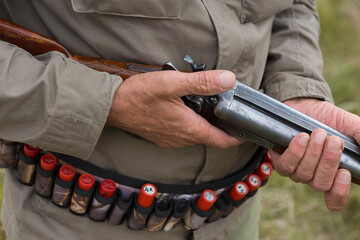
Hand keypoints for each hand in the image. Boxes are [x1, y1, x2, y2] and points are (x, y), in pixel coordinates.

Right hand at [107, 70, 241, 148]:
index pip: (221, 141)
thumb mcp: (172, 84)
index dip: (236, 137)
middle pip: (210, 137)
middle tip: (227, 110)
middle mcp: (182, 139)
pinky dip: (191, 124)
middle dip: (221, 126)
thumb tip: (228, 80)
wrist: (111, 108)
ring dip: (205, 124)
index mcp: (189, 129)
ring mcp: (170, 140)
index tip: (246, 130)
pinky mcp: (161, 137)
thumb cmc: (139, 96)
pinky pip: (183, 134)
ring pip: (196, 135)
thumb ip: (201, 82)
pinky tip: (186, 109)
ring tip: (208, 106)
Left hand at [270, 98, 359, 210]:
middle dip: (329, 162)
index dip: (339, 192)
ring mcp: (296, 170)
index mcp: (334, 174)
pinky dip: (296, 152)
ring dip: (313, 153)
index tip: (344, 173)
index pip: (335, 198)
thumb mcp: (351, 127)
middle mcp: (314, 176)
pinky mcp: (281, 161)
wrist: (306, 105)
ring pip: (304, 174)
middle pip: (321, 184)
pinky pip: (287, 165)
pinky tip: (302, 138)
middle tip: (333, 141)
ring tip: (318, 134)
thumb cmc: (329, 119)